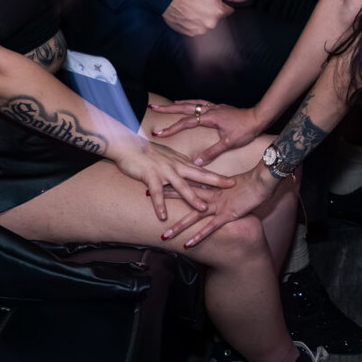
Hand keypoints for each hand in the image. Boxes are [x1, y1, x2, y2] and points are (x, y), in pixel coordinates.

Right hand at [108, 137, 235, 220]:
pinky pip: (157, 192)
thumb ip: (179, 164)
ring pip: (182, 186)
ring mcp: (165, 171)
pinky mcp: (151, 176)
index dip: (218, 176)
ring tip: (203, 209)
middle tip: (231, 186)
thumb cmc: (147, 152)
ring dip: (193, 198)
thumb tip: (190, 169)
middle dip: (216, 181)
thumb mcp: (168, 157)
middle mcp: (176, 166)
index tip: (233, 180)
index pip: (203, 170)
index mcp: (182, 162)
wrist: (128, 145)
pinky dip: (160, 205)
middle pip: (200, 174)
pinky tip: (163, 216)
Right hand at [149, 99, 266, 164]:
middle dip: (168, 108)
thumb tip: (198, 162)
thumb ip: (212, 152)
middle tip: (153, 108)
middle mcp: (211, 110)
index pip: (187, 123)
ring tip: (167, 105)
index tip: (159, 133)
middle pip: (185, 107)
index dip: (172, 128)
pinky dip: (192, 103)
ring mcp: (215, 107)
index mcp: (211, 118)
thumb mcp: (229, 143)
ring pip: (193, 103)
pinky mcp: (219, 107)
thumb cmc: (246, 130)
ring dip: (179, 104)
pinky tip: (189, 104)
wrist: (260, 117)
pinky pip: (201, 103)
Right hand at [163, 0, 249, 36]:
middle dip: (212, 12)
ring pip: (208, 25)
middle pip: (218, 19)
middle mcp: (212, 23)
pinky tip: (190, 17)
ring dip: (204, 19)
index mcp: (220, 12)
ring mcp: (202, 30)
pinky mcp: (192, 34)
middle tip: (202, 5)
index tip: (213, 2)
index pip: (228, 11)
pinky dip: (195, 24)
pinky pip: (198, 30)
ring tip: (194, 11)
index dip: (221, 5)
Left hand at [163, 166, 283, 247]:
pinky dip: (199, 237)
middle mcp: (212, 195)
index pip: (190, 181)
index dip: (174, 180)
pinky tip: (188, 245)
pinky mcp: (227, 214)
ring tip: (163, 236)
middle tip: (147, 197)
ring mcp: (219, 205)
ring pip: (193, 217)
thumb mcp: (236, 181)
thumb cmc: (255, 179)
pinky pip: (210, 228)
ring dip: (178, 227)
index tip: (160, 178)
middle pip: (185, 196)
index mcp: (214, 185)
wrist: (265, 178)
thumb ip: (225, 185)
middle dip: (166, 197)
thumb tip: (219, 184)